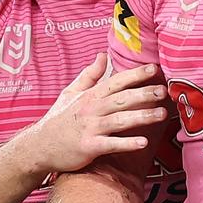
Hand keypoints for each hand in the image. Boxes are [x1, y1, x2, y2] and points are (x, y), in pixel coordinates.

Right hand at [25, 54, 168, 174]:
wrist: (39, 146)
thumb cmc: (59, 119)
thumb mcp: (70, 92)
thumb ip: (89, 75)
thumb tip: (103, 55)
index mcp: (90, 95)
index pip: (116, 81)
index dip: (135, 75)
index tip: (154, 69)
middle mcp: (92, 109)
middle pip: (121, 99)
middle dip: (144, 94)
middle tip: (163, 91)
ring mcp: (90, 128)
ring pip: (119, 120)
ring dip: (141, 116)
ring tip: (161, 115)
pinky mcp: (88, 147)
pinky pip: (110, 145)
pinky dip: (126, 143)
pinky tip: (143, 143)